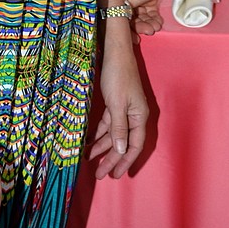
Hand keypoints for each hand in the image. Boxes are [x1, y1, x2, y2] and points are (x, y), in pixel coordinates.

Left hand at [89, 30, 149, 178]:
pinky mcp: (114, 104)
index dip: (125, 161)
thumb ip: (119, 127)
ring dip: (103, 147)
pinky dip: (99, 134)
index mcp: (139, 116)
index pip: (134, 145)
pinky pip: (107, 124)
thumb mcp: (117, 104)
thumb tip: (122, 150)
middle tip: (101, 175)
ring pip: (114, 134)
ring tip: (90, 160)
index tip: (116, 175)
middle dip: (111, 159)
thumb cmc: (118, 76)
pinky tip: (89, 142)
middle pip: (123, 142)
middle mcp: (134, 115)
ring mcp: (124, 110)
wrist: (115, 52)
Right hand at [121, 0, 165, 33]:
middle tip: (148, 31)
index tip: (131, 36)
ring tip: (155, 27)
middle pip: (129, 16)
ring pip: (141, 17)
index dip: (124, 26)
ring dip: (148, 24)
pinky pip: (150, 15)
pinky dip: (154, 20)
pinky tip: (158, 23)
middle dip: (139, 26)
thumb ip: (121, 10)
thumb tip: (115, 23)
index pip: (118, 12)